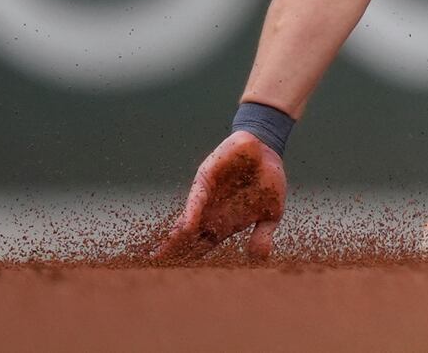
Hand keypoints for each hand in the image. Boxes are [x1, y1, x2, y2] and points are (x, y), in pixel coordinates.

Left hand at [152, 132, 287, 260]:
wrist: (268, 149)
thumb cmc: (268, 181)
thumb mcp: (271, 213)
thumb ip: (262, 234)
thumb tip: (260, 258)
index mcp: (223, 225)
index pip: (201, 247)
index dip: (189, 261)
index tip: (174, 279)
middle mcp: (209, 213)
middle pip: (186, 240)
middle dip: (173, 255)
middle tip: (156, 273)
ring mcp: (205, 197)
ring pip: (186, 221)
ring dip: (174, 239)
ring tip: (161, 257)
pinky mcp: (205, 178)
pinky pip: (197, 198)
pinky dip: (192, 212)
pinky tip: (187, 227)